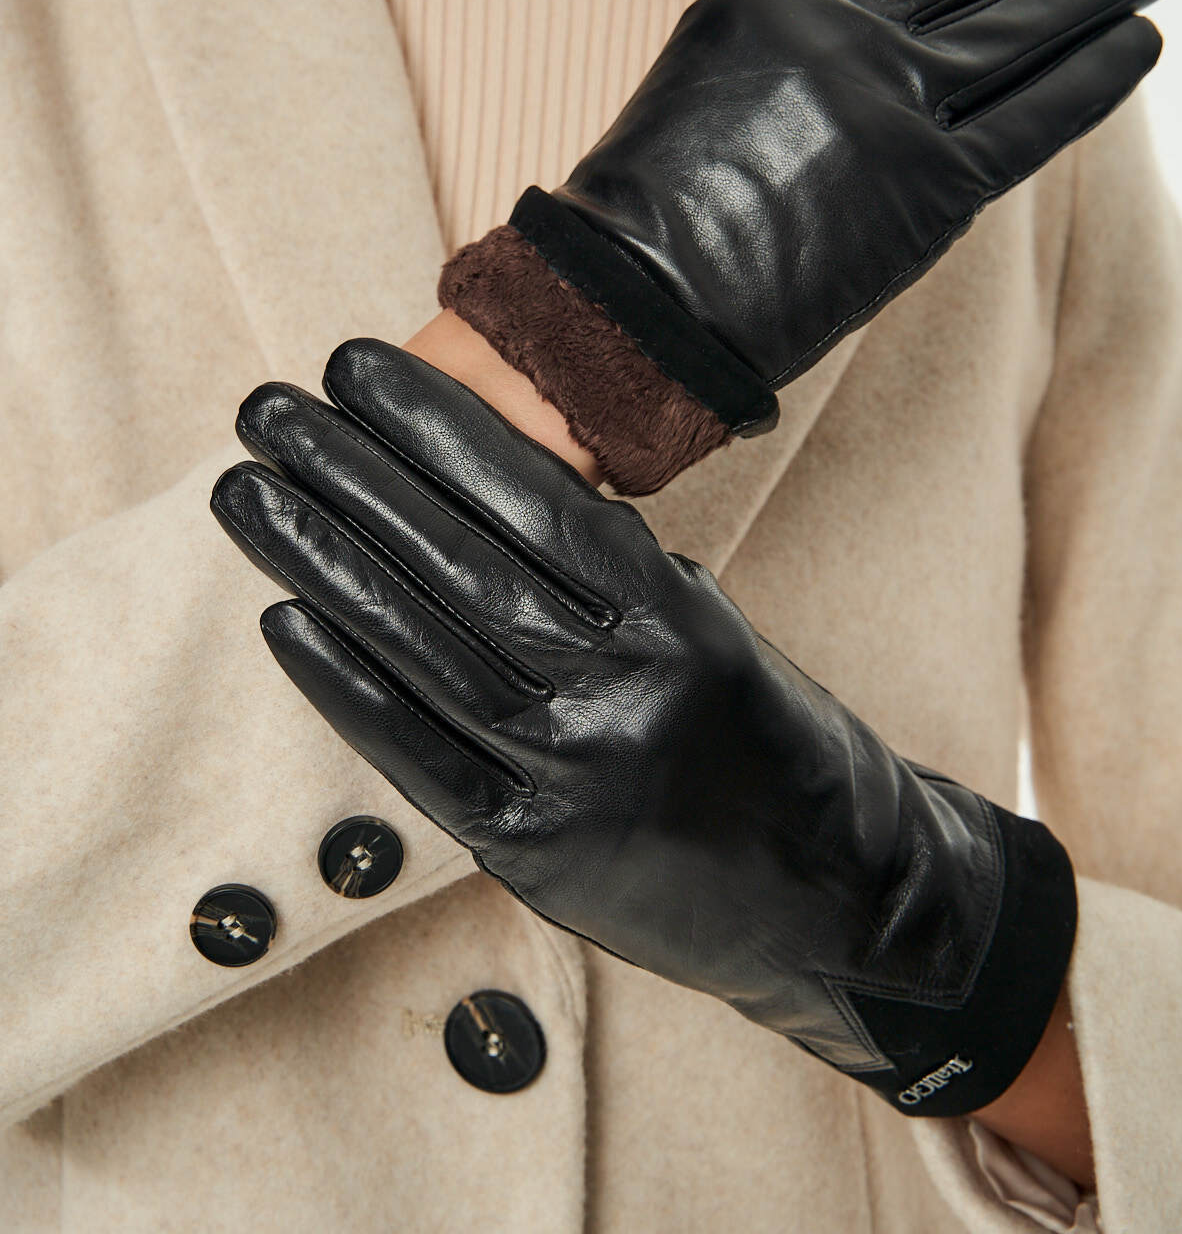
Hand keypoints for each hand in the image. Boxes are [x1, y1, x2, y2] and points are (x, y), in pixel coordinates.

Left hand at [210, 339, 1076, 1116]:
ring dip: (324, 563)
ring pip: (426, 648)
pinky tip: (283, 618)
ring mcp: (573, 779)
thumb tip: (483, 501)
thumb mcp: (709, 629)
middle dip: (352, 475)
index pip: (536, 497)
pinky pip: (421, 757)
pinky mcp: (534, 857)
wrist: (843, 903)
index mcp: (677, 616)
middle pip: (461, 563)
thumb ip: (606, 577)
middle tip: (269, 408)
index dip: (435, 427)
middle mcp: (624, 691)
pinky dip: (346, 686)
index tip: (355, 367)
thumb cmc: (773, 745)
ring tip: (248, 493)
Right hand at [440, 0, 1181, 489]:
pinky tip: (1140, 38)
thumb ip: (807, 26)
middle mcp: (840, 30)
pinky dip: (1093, 75)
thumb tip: (904, 13)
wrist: (633, 301)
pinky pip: (1032, 117)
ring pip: (1029, 19)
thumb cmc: (660, 200)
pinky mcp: (928, 189)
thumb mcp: (715, 63)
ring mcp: (888, 104)